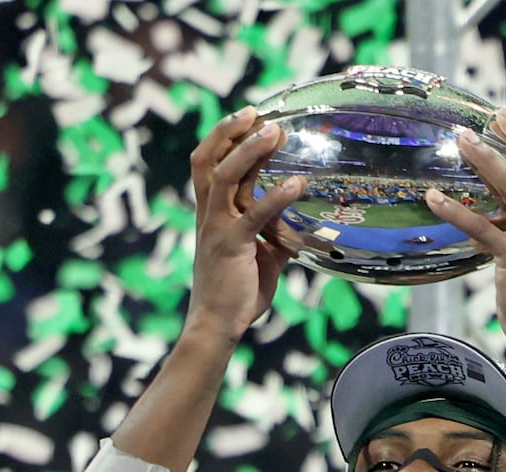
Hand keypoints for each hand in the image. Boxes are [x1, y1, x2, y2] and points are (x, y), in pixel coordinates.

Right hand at [184, 109, 305, 340]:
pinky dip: (276, 197)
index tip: (247, 117)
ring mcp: (218, 229)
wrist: (217, 325)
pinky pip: (254, 215)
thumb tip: (297, 228)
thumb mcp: (260, 257)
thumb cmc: (237, 293)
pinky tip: (297, 184)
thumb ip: (273, 237)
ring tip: (275, 133)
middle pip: (208, 160)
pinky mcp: (232, 246)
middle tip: (257, 112)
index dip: (223, 138)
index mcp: (211, 215)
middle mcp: (209, 216)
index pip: (207, 165)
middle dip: (229, 132)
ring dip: (250, 151)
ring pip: (225, 177)